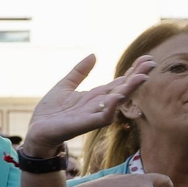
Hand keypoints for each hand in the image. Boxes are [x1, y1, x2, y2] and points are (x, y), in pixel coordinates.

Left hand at [22, 55, 153, 155]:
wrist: (36, 131)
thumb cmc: (51, 112)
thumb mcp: (65, 85)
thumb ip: (79, 72)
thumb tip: (94, 55)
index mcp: (95, 96)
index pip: (119, 82)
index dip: (132, 71)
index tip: (146, 57)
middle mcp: (98, 105)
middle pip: (123, 89)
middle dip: (137, 77)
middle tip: (151, 63)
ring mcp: (93, 115)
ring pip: (117, 102)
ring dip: (129, 90)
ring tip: (141, 77)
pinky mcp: (84, 125)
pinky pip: (102, 118)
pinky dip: (110, 108)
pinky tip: (117, 97)